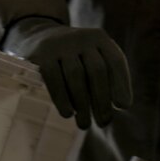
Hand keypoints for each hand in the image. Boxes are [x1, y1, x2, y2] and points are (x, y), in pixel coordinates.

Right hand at [3, 18, 131, 128]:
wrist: (36, 36)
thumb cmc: (71, 57)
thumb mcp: (90, 57)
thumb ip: (106, 76)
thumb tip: (122, 105)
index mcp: (99, 38)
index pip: (115, 61)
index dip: (121, 84)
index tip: (123, 106)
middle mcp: (82, 38)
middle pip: (97, 70)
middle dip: (102, 99)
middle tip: (103, 122)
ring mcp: (60, 44)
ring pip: (76, 75)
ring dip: (82, 104)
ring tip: (84, 124)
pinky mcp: (42, 54)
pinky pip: (53, 78)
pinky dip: (62, 98)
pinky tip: (68, 114)